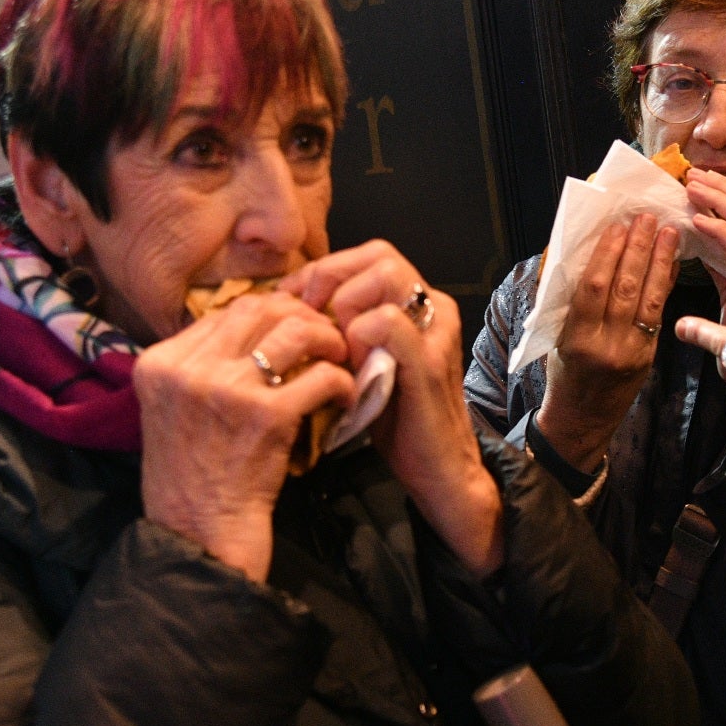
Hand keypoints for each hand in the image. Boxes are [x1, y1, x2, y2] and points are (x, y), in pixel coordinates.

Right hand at [135, 292, 354, 582]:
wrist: (200, 533)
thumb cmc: (191, 477)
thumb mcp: (170, 410)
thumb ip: (196, 368)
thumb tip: (249, 329)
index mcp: (159, 363)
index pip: (224, 312)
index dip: (267, 313)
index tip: (290, 328)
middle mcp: (188, 369)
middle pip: (259, 308)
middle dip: (299, 314)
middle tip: (322, 335)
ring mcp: (228, 389)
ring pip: (294, 329)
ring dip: (326, 338)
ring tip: (337, 355)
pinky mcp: (268, 415)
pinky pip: (321, 375)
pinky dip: (341, 380)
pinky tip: (344, 394)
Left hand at [286, 243, 503, 576]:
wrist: (438, 470)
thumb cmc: (396, 418)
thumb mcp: (364, 362)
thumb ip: (343, 329)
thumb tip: (288, 303)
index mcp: (417, 304)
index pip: (368, 255)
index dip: (324, 270)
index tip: (290, 299)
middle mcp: (433, 307)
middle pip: (379, 254)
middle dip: (330, 278)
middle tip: (304, 314)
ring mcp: (435, 332)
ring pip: (385, 276)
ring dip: (345, 304)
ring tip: (330, 342)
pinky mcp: (430, 361)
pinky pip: (387, 322)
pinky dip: (357, 337)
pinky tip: (345, 367)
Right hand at [534, 214, 678, 472]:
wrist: (581, 419)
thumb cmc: (563, 371)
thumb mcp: (558, 337)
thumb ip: (574, 302)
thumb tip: (596, 255)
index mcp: (576, 339)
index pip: (594, 288)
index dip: (608, 255)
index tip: (617, 226)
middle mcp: (607, 346)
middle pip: (625, 289)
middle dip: (638, 250)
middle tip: (646, 218)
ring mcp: (632, 352)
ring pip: (648, 300)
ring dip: (659, 262)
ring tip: (666, 232)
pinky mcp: (649, 356)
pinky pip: (658, 314)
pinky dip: (665, 285)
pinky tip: (670, 262)